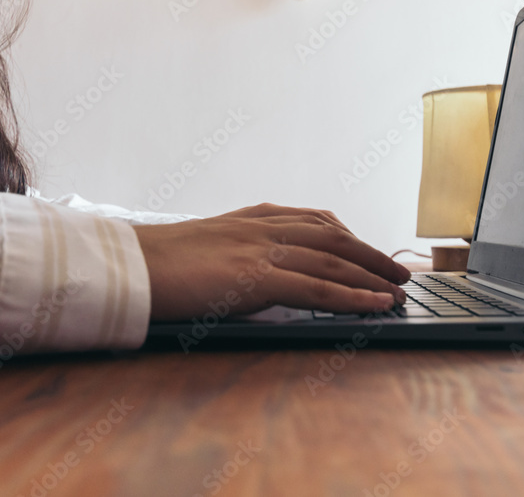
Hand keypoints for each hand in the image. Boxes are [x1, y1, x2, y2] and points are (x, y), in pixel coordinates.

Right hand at [132, 203, 410, 320]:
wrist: (124, 266)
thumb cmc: (156, 263)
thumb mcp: (204, 248)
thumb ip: (234, 252)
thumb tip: (253, 274)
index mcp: (250, 218)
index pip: (315, 220)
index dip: (349, 236)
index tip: (369, 249)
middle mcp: (261, 226)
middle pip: (334, 237)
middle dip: (371, 254)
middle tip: (398, 271)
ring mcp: (259, 249)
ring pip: (333, 260)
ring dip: (372, 276)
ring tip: (399, 290)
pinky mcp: (255, 277)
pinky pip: (317, 287)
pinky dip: (353, 296)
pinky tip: (376, 304)